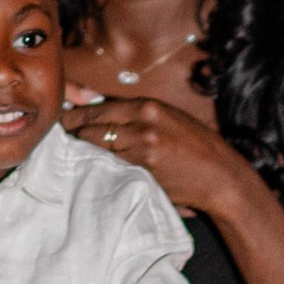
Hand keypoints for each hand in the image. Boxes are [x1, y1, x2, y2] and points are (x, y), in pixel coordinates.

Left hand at [61, 89, 238, 208]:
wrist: (220, 177)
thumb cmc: (197, 145)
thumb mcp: (170, 117)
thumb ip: (139, 113)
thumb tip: (102, 110)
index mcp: (149, 106)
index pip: (100, 108)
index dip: (77, 115)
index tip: (64, 119)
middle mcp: (142, 126)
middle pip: (93, 128)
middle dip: (75, 132)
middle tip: (63, 136)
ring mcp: (141, 152)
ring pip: (98, 149)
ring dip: (84, 151)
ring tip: (73, 152)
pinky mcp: (142, 174)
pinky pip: (112, 168)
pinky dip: (100, 167)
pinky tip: (92, 168)